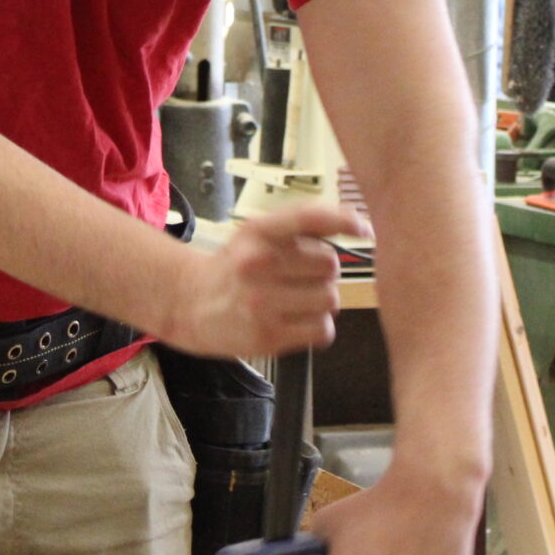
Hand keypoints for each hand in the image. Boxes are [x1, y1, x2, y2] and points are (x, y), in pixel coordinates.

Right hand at [161, 199, 357, 358]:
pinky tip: (296, 320)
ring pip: (330, 299)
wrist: (191, 303)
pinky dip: (317, 327)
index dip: (344, 220)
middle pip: (330, 265)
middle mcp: (258, 263)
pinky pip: (322, 330)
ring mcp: (262, 302)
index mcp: (258, 231)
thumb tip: (360, 224)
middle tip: (298, 277)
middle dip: (323, 272)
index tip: (363, 228)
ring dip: (321, 301)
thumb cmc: (237, 266)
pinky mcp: (268, 336)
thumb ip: (304, 222)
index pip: (310, 218)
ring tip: (295, 300)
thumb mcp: (259, 232)